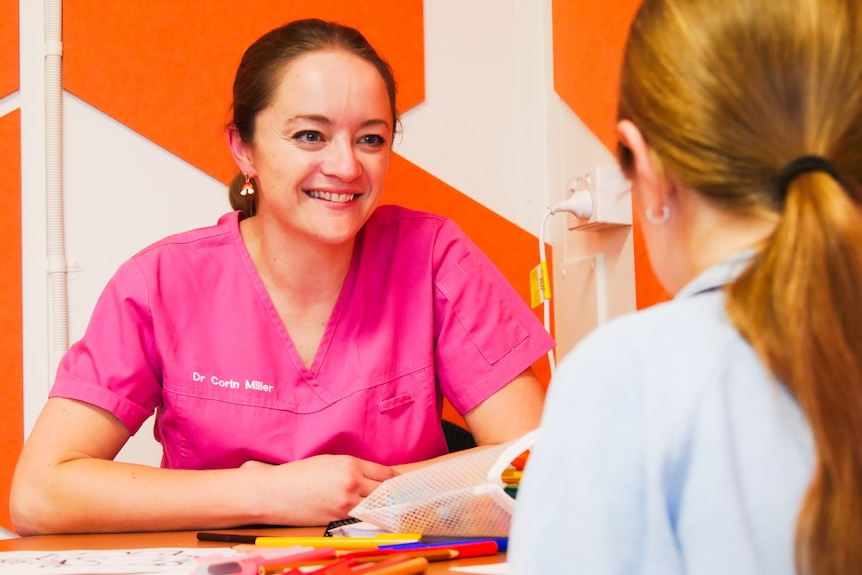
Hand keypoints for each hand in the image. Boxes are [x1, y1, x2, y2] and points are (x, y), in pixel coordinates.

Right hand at [253, 454, 397, 525]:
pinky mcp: (338, 520)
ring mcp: (346, 503)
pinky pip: (364, 519)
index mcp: (350, 464)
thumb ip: (352, 468)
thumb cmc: (298, 475)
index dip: (397, 480)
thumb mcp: (329, 461)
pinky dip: (371, 519)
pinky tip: (376, 519)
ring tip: (395, 511)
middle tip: (405, 500)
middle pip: (387, 492)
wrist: (273, 493)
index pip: (386, 473)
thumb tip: (372, 477)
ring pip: (379, 508)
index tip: (403, 485)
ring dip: (386, 509)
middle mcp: (352, 482)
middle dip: (396, 496)